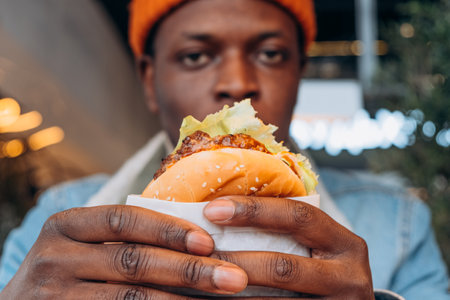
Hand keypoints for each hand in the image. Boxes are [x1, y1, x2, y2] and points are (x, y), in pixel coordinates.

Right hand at [0, 205, 247, 298]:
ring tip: (221, 299)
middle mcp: (55, 258)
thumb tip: (199, 239)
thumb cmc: (68, 273)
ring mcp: (53, 295)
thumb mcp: (86, 247)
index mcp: (67, 226)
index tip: (208, 242)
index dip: (169, 230)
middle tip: (233, 278)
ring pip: (130, 298)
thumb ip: (126, 239)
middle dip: (189, 270)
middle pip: (133, 260)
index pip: (124, 220)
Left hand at [203, 196, 374, 299]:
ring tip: (195, 284)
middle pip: (283, 266)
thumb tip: (223, 208)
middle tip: (197, 254)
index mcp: (345, 244)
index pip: (297, 216)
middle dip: (235, 259)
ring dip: (228, 294)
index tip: (212, 209)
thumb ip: (289, 231)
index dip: (254, 211)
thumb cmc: (322, 270)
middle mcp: (349, 278)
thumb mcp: (319, 247)